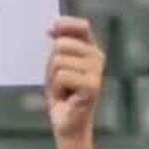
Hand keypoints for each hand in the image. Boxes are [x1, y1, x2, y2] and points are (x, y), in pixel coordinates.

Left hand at [46, 16, 105, 140]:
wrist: (67, 122)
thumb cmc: (63, 93)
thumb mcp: (57, 63)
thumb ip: (58, 43)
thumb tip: (52, 27)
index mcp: (92, 49)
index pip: (80, 26)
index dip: (63, 26)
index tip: (50, 32)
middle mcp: (98, 57)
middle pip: (61, 44)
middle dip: (52, 64)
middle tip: (60, 80)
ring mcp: (97, 72)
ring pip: (58, 61)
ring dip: (53, 78)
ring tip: (63, 89)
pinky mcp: (93, 86)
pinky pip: (62, 76)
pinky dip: (57, 88)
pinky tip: (66, 97)